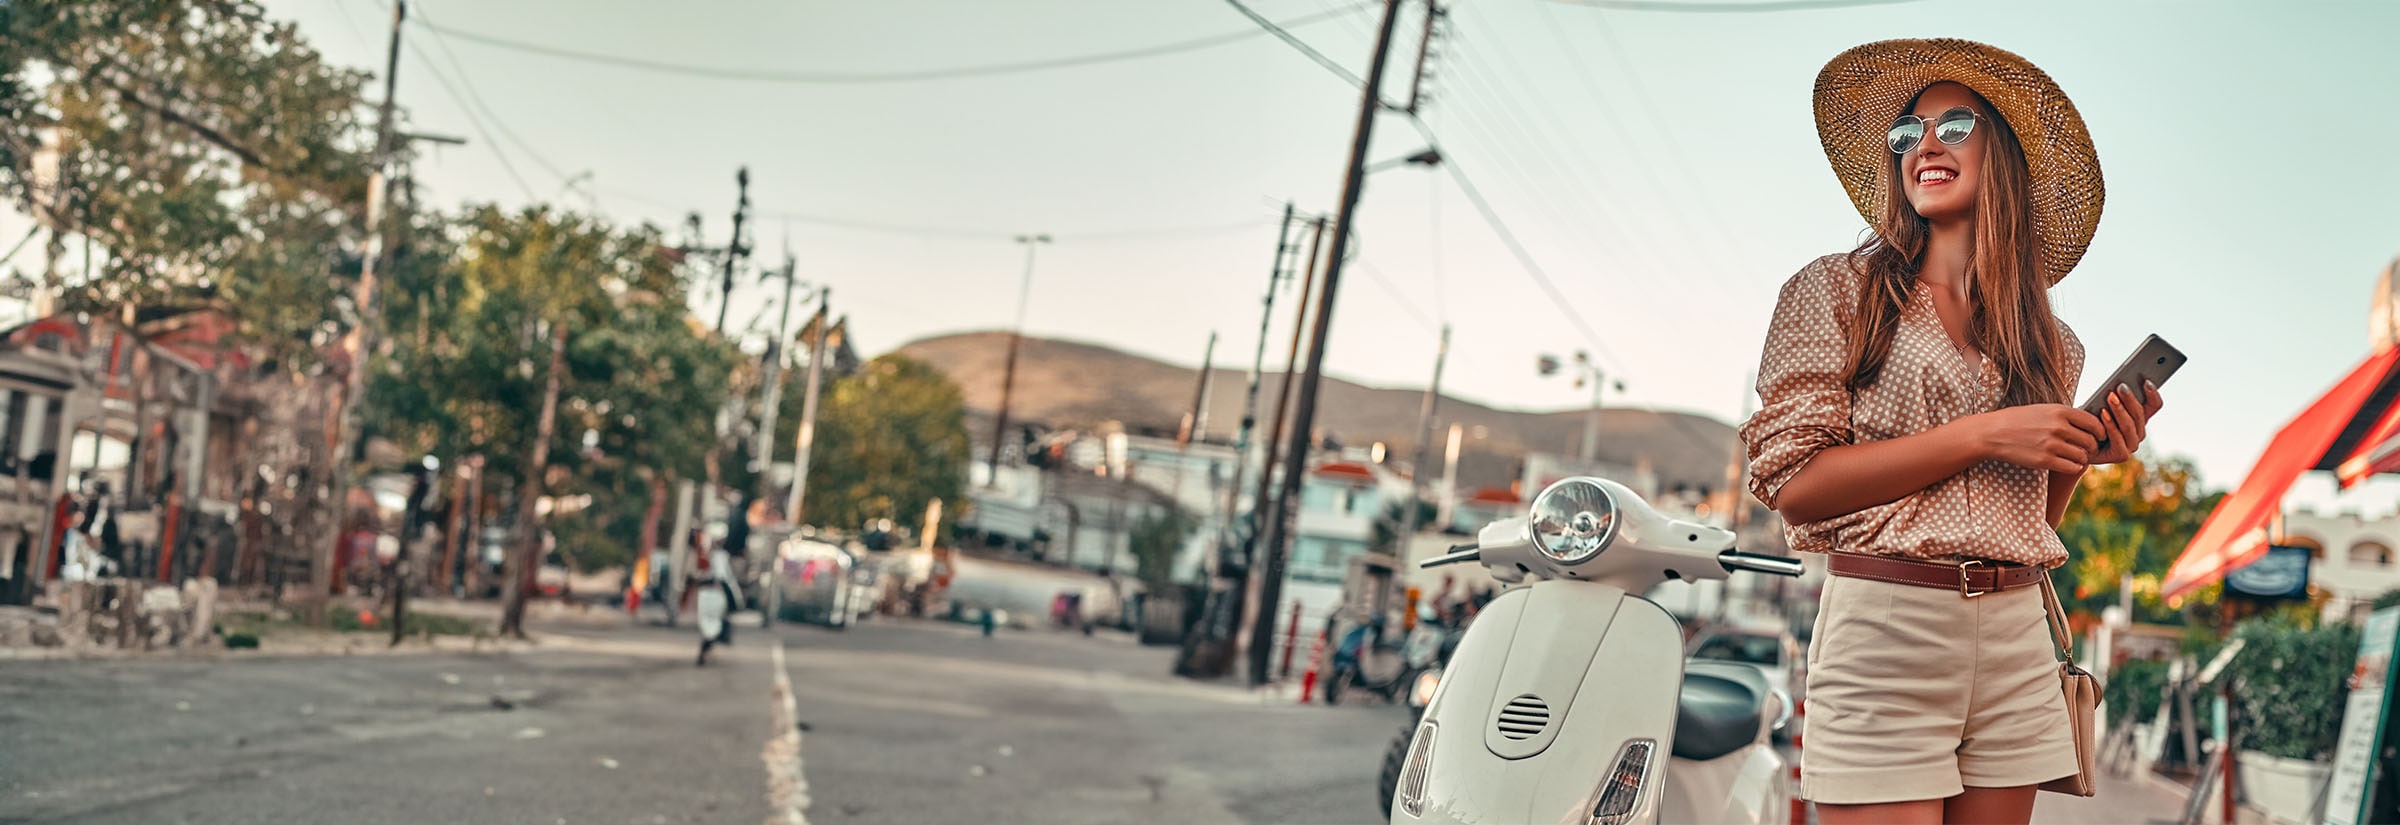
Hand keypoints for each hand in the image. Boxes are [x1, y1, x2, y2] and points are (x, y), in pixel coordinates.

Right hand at [1968, 403, 2104, 472]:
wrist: (1992, 433)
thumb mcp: (2043, 410)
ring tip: (2074, 456)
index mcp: (2060, 411)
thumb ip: (2066, 416)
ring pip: (2083, 455)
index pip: (2094, 422)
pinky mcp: (2044, 460)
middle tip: (2085, 449)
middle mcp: (2058, 427)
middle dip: (2091, 447)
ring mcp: (2051, 444)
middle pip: (2091, 441)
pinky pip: (2072, 467)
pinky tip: (2067, 464)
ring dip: (2082, 458)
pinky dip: (2074, 467)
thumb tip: (2091, 424)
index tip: (2096, 436)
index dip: (2099, 431)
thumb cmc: (2019, 421)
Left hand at [2088, 380, 2164, 464]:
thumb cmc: (2088, 419)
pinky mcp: (2121, 455)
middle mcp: (2139, 432)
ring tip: (2110, 396)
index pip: (2154, 405)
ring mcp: (2131, 445)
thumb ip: (2113, 397)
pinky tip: (2103, 413)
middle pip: (2140, 414)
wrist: (2074, 443)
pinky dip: (2110, 425)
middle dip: (2130, 399)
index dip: (2153, 394)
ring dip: (2120, 410)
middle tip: (2121, 386)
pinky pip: (2118, 439)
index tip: (2146, 381)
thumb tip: (2120, 384)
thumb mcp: (2101, 404)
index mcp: (2140, 418)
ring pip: (2129, 426)